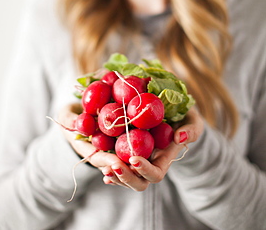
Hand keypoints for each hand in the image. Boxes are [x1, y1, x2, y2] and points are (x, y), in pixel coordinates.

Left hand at [58, 105, 203, 191]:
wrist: (173, 112)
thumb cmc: (185, 117)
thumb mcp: (193, 120)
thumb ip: (191, 130)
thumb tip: (179, 137)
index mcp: (165, 158)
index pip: (156, 173)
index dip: (145, 170)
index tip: (134, 159)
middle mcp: (150, 163)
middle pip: (138, 181)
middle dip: (126, 177)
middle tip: (113, 167)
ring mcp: (138, 159)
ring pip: (126, 176)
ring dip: (115, 174)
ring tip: (104, 168)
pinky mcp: (126, 151)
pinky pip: (117, 163)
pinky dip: (108, 166)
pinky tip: (101, 166)